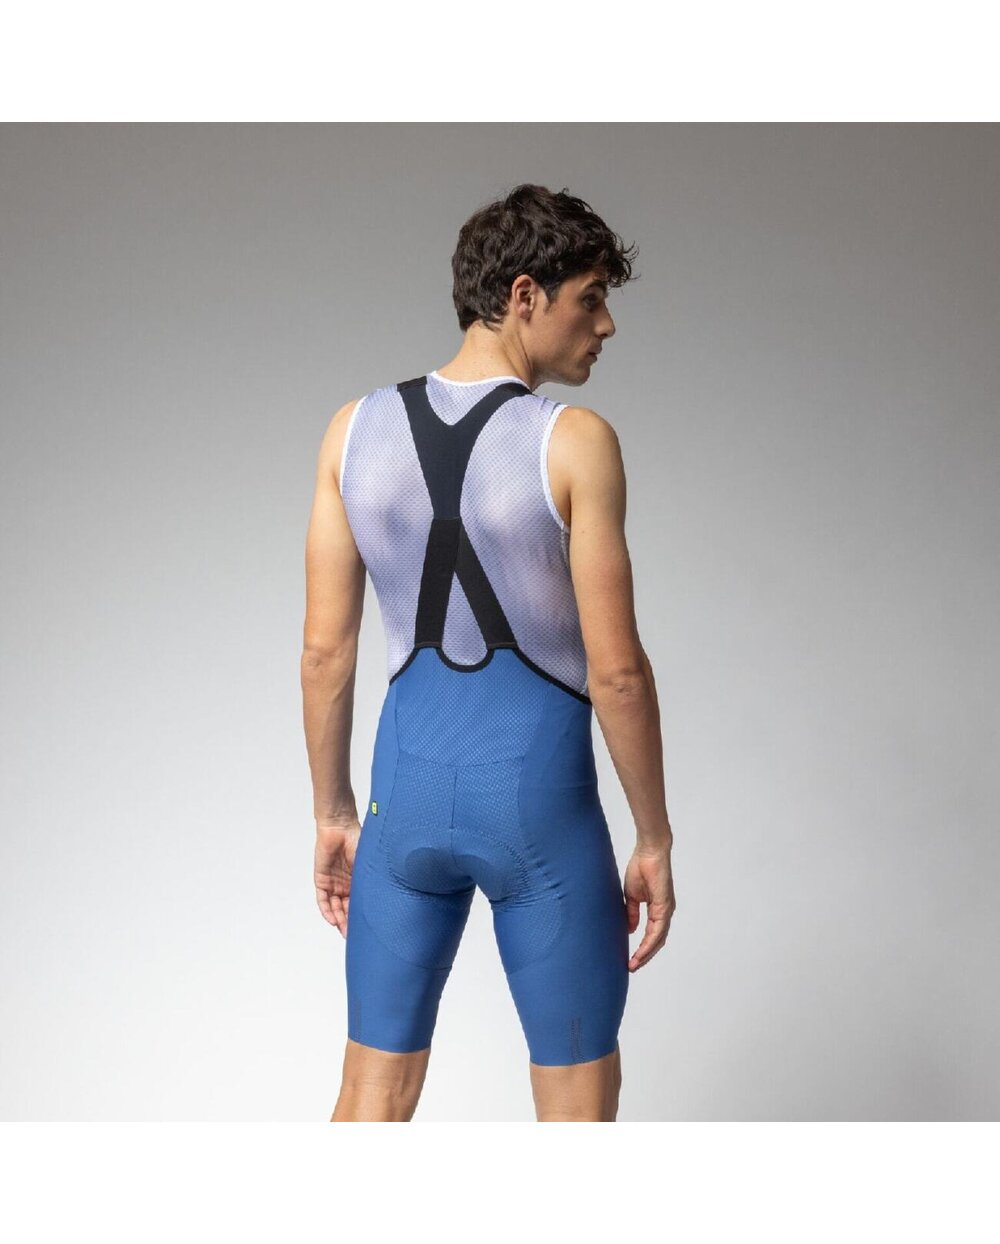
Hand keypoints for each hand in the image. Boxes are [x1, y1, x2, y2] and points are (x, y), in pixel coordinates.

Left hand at [314, 819, 360, 936]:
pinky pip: (323, 900)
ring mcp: (333, 883)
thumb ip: (370, 879)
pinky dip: (327, 910)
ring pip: (335, 907)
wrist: (340, 826)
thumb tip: (383, 897)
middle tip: (354, 936)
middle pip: (346, 909)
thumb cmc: (357, 839)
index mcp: (357, 881)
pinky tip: (333, 920)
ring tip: (344, 931)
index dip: (361, 916)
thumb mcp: (367, 864)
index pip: (358, 903)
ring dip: (339, 920)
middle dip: (350, 923)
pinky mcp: (322, 880)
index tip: (366, 929)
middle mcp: (345, 885)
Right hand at [623, 843, 675, 970]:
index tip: (630, 960)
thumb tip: (631, 930)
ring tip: (634, 964)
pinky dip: (650, 942)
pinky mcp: (665, 905)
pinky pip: (658, 929)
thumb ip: (632, 913)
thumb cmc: (641, 868)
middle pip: (657, 942)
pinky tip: (641, 950)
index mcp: (657, 910)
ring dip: (647, 953)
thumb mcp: (632, 896)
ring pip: (659, 939)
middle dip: (645, 956)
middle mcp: (664, 912)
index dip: (642, 949)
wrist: (648, 851)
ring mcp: (666, 910)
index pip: (651, 935)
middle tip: (631, 967)